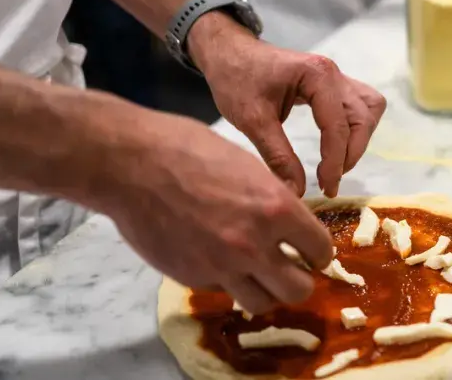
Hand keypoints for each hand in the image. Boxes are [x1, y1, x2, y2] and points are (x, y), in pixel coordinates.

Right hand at [101, 110, 333, 314]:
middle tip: (296, 268)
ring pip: (263, 303)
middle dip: (302, 280)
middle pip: (298, 289)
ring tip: (265, 276)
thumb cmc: (189, 148)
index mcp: (275, 208)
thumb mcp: (247, 164)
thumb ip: (272, 198)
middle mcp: (254, 244)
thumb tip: (287, 219)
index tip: (315, 251)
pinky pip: (225, 292)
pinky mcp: (192, 277)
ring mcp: (221, 266)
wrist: (132, 163)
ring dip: (270, 292)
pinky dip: (232, 283)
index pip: (319, 248)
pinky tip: (225, 262)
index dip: (320, 251)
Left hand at [189, 14, 386, 197]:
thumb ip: (278, 156)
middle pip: (362, 118)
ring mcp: (337, 77)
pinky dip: (356, 128)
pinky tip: (337, 145)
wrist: (229, 52)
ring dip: (359, 139)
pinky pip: (361, 105)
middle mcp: (334, 73)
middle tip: (329, 180)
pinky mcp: (334, 84)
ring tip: (336, 164)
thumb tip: (297, 192)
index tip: (326, 188)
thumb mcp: (252, 120)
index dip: (335, 161)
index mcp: (317, 75)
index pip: (337, 125)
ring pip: (369, 110)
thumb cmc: (237, 79)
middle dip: (350, 153)